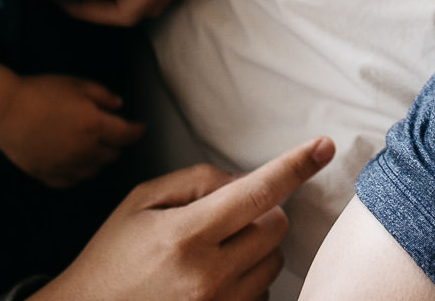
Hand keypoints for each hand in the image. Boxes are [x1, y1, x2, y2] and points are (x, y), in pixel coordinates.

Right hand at [0, 74, 143, 187]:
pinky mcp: (48, 175)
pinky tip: (75, 160)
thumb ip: (102, 95)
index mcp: (94, 126)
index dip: (137, 131)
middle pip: (113, 155)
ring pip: (95, 170)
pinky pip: (72, 180)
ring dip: (100, 159)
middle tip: (113, 132)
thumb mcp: (76, 84)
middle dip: (117, 143)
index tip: (139, 127)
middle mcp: (84, 151)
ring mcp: (66, 166)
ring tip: (93, 144)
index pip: (127, 136)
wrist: (4, 110)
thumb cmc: (39, 92)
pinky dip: (79, 172)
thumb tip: (119, 105)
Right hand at [38, 135, 336, 300]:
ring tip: (212, 255)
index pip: (258, 192)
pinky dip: (249, 281)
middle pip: (276, 228)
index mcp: (185, 235)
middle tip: (222, 220)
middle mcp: (208, 276)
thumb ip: (196, 181)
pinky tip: (214, 281)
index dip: (295, 166)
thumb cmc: (112, 258)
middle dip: (259, 214)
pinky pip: (263, 295)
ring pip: (275, 263)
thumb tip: (244, 180)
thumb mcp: (141, 202)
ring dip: (256, 249)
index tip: (323, 147)